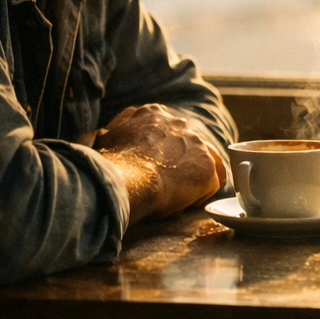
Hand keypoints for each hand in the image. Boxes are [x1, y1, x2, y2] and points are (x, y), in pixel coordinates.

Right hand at [94, 104, 226, 221]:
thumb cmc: (112, 164)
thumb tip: (108, 133)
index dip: (163, 149)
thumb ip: (117, 132)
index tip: (155, 164)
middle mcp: (179, 123)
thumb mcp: (109, 137)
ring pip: (204, 160)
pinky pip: (212, 183)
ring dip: (194, 176)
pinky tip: (185, 204)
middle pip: (188, 143)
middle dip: (180, 163)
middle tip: (167, 183)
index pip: (166, 128)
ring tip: (181, 193)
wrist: (127, 178)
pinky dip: (200, 194)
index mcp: (154, 113)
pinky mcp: (206, 166)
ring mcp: (197, 143)